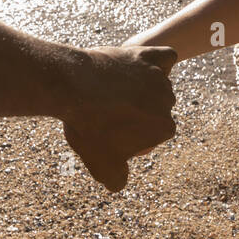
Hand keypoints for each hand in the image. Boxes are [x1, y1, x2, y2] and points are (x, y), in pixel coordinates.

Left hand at [60, 45, 177, 192]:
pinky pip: (165, 57)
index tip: (112, 131)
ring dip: (141, 86)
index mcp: (164, 128)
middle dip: (138, 110)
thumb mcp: (102, 165)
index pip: (154, 133)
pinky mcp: (145, 56)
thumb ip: (117, 179)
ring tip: (112, 90)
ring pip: (156, 84)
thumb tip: (119, 182)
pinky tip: (143, 67)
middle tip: (109, 110)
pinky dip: (159, 62)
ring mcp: (157, 76)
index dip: (133, 134)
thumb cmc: (88, 126)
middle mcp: (167, 101)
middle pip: (156, 107)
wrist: (71, 88)